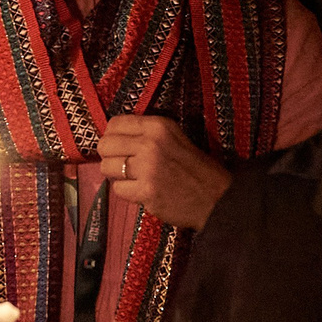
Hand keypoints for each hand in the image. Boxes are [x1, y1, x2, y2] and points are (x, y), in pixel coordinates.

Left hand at [96, 116, 231, 229]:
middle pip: (105, 145)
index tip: (120, 147)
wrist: (216, 197)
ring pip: (107, 168)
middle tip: (125, 165)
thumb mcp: (175, 137)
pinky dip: (128, 193)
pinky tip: (143, 191)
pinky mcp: (146, 191)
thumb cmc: (195, 168)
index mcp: (158, 126)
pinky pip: (118, 189)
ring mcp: (147, 168)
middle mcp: (150, 143)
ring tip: (136, 179)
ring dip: (118, 176)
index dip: (112, 137)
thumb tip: (112, 136)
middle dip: (111, 157)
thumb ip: (146, 133)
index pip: (114, 124)